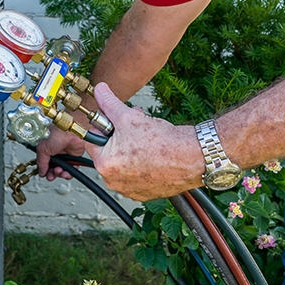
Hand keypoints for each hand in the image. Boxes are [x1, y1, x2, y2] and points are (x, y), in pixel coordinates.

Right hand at [36, 126, 86, 180]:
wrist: (71, 131)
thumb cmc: (57, 133)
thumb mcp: (43, 148)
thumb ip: (41, 162)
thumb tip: (41, 172)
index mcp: (46, 150)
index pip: (44, 164)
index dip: (44, 170)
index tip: (45, 174)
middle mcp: (55, 153)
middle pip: (53, 169)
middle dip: (52, 173)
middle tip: (52, 175)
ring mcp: (65, 156)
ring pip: (62, 170)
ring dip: (60, 174)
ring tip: (60, 171)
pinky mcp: (74, 158)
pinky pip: (72, 169)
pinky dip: (70, 173)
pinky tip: (67, 171)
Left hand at [84, 82, 203, 200]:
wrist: (192, 158)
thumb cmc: (162, 141)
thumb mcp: (129, 116)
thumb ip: (109, 103)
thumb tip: (99, 91)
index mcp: (105, 165)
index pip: (92, 140)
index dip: (104, 126)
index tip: (116, 121)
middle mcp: (113, 182)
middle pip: (107, 152)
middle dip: (119, 136)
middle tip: (134, 127)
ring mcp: (129, 189)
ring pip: (122, 163)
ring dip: (129, 149)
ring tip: (146, 138)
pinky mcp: (144, 193)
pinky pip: (135, 174)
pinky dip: (141, 163)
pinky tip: (153, 153)